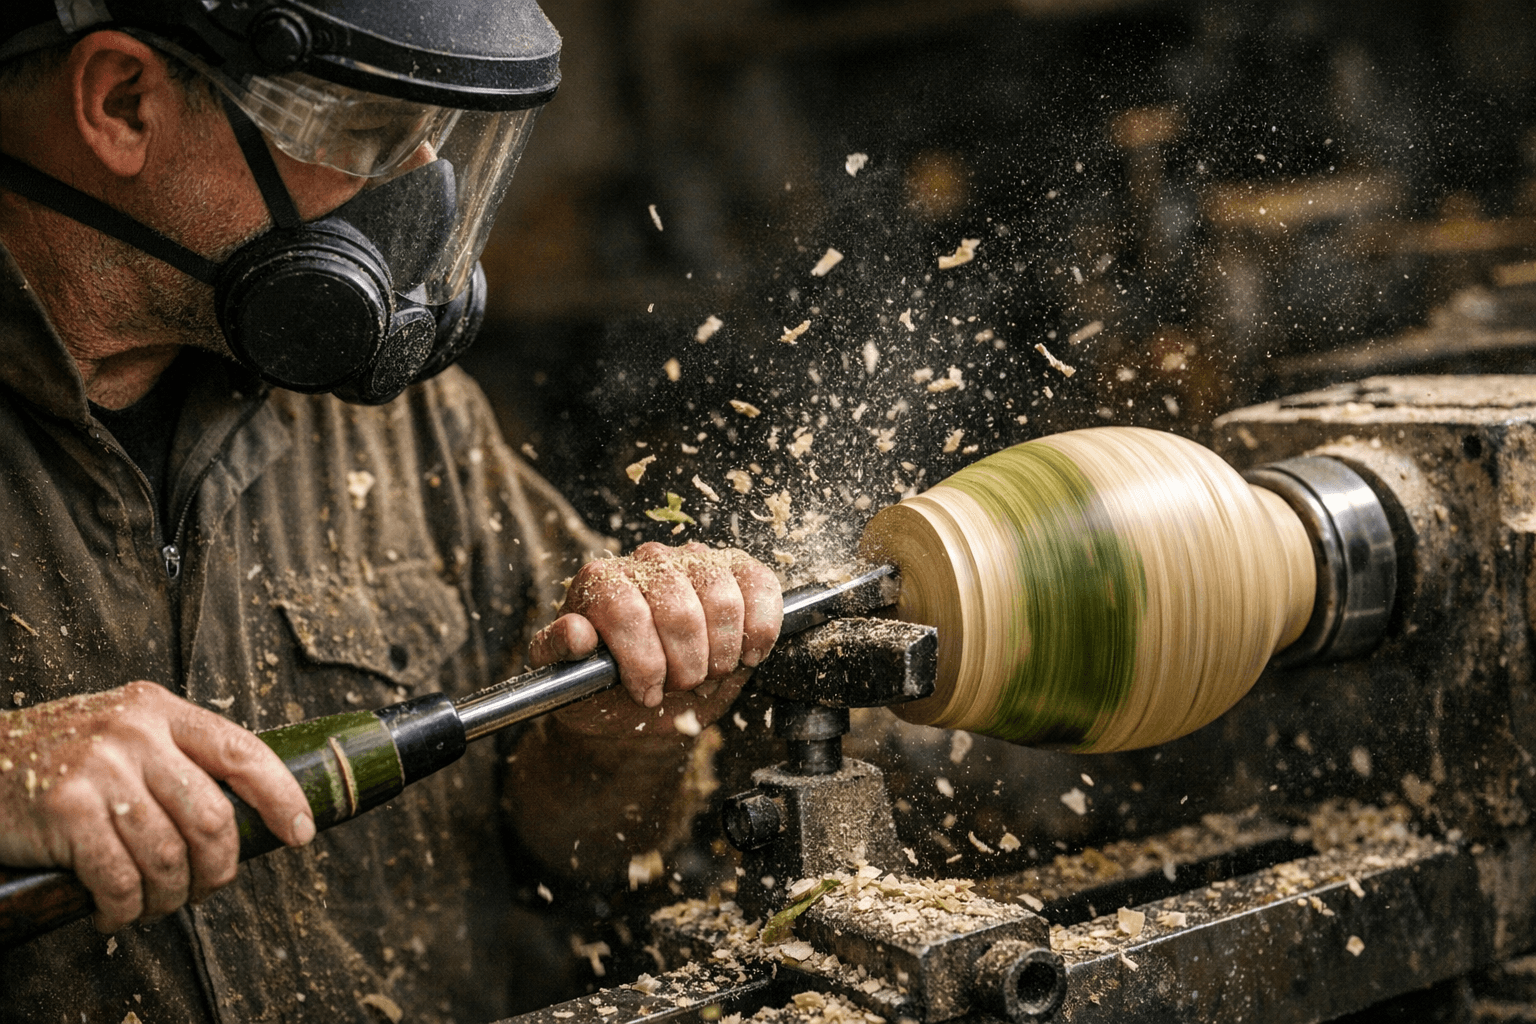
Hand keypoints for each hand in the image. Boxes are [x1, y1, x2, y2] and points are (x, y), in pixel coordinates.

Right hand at [0, 681, 313, 931]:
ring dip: (169, 897)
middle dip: (218, 869)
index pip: (243, 753)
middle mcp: (135, 733)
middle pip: (212, 818)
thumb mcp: (124, 733)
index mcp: (160, 710)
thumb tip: (244, 812)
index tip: (300, 832)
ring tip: (154, 905)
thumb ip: (177, 758)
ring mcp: (101, 769)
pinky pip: (121, 879)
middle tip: (203, 889)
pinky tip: (115, 913)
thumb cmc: (60, 758)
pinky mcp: (67, 810)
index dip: (281, 798)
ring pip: (169, 855)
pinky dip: (126, 909)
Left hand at [528, 543, 781, 731]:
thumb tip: (576, 633)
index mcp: (601, 581)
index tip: (647, 693)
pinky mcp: (737, 569)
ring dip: (721, 653)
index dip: (644, 662)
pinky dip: (760, 628)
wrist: (647, 696)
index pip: (626, 610)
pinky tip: (746, 654)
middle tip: (681, 687)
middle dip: (686, 665)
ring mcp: (695, 560)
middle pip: (679, 609)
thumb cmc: (607, 686)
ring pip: (722, 597)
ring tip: (709, 673)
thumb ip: (558, 653)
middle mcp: (648, 560)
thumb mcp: (570, 682)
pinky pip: (759, 585)